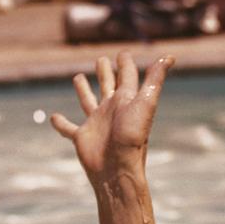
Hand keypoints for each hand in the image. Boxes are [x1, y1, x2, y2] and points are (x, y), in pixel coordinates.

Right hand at [49, 51, 173, 184]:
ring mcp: (96, 123)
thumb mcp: (146, 102)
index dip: (125, 63)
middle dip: (106, 72)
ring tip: (78, 78)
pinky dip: (60, 123)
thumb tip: (171, 57)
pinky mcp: (81, 137)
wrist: (118, 170)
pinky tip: (53, 117)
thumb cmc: (133, 137)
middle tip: (101, 60)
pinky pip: (68, 128)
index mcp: (126, 100)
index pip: (127, 76)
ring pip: (88, 101)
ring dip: (83, 91)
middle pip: (108, 86)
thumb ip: (155, 79)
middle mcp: (111, 110)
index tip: (123, 53)